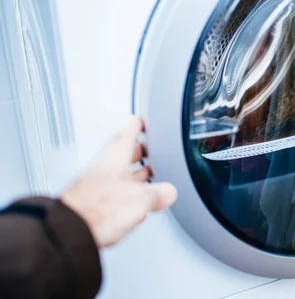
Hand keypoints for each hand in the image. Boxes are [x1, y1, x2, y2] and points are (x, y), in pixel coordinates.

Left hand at [61, 116, 176, 247]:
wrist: (69, 231)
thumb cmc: (96, 208)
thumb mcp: (141, 199)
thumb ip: (159, 194)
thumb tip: (169, 192)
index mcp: (116, 155)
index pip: (130, 130)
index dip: (141, 124)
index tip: (145, 119)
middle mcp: (105, 167)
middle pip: (126, 152)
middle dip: (142, 151)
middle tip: (152, 149)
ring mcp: (98, 184)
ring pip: (121, 173)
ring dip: (136, 174)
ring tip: (149, 175)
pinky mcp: (94, 202)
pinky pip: (116, 192)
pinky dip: (128, 193)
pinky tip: (135, 202)